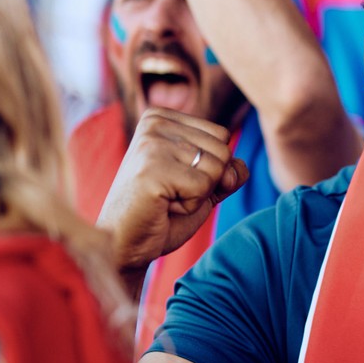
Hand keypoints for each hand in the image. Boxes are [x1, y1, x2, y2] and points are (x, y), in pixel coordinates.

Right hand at [96, 108, 250, 276]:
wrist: (126, 243)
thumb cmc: (162, 213)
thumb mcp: (203, 185)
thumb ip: (227, 170)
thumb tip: (237, 169)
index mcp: (162, 118)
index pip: (221, 136)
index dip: (209, 169)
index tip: (176, 181)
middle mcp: (154, 123)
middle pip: (223, 150)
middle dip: (206, 183)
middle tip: (171, 193)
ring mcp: (151, 144)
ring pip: (216, 169)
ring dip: (198, 196)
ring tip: (166, 199)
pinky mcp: (151, 169)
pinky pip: (203, 188)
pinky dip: (189, 207)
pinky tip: (162, 207)